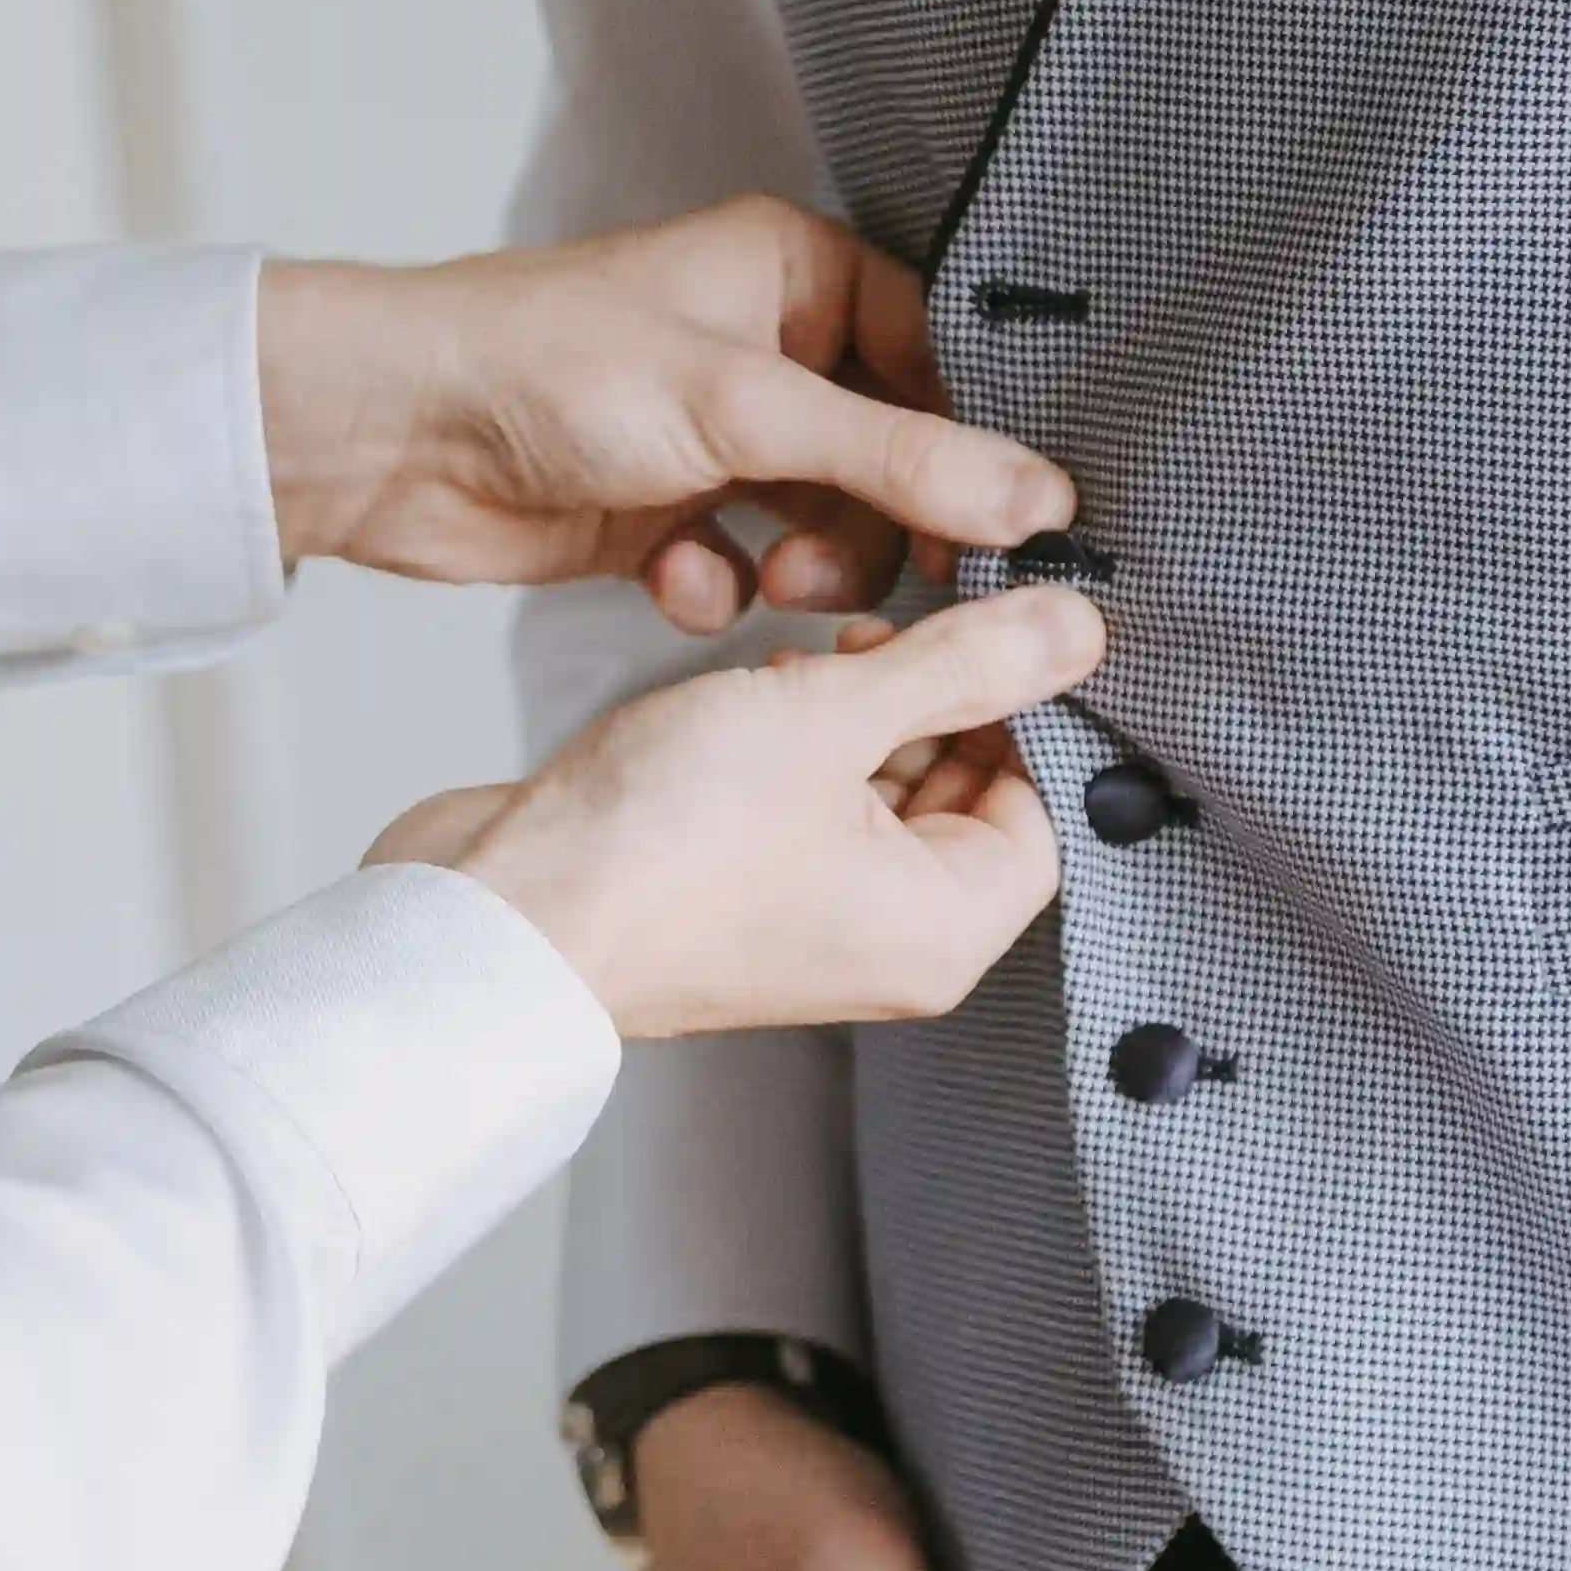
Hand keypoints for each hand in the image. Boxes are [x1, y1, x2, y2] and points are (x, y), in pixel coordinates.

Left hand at [261, 198, 1070, 630]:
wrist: (390, 435)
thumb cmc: (542, 364)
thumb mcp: (748, 408)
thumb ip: (903, 460)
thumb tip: (1037, 496)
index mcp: (798, 274)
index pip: (939, 358)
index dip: (971, 445)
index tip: (1007, 525)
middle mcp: (767, 350)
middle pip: (895, 458)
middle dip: (882, 525)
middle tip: (873, 571)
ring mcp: (718, 437)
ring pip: (829, 526)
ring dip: (809, 567)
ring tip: (769, 581)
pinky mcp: (670, 513)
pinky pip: (750, 568)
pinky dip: (721, 587)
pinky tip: (674, 578)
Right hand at [364, 589, 1103, 1036]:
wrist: (499, 915)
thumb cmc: (654, 849)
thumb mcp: (830, 714)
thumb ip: (959, 664)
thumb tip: (1071, 629)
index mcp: (944, 930)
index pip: (1044, 807)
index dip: (1025, 707)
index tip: (995, 628)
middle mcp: (890, 942)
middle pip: (966, 793)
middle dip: (931, 698)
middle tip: (886, 631)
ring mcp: (814, 923)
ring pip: (880, 787)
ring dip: (854, 710)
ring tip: (802, 666)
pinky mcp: (746, 895)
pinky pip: (809, 804)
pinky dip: (796, 742)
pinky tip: (755, 695)